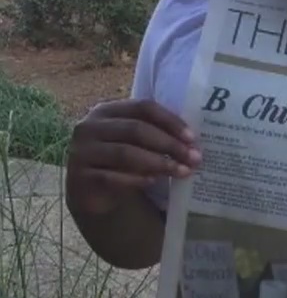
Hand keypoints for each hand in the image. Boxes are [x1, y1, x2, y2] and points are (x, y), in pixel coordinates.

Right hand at [65, 99, 200, 216]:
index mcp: (106, 111)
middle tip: (194, 158)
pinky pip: (112, 177)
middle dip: (169, 144)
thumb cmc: (119, 160)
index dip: (170, 121)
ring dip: (159, 163)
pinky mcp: (80, 177)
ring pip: (125, 153)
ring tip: (182, 172)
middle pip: (135, 129)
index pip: (142, 107)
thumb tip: (193, 143)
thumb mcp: (134, 142)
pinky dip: (136, 179)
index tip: (192, 138)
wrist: (90, 189)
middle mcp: (90, 127)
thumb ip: (155, 134)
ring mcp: (81, 151)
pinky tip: (153, 182)